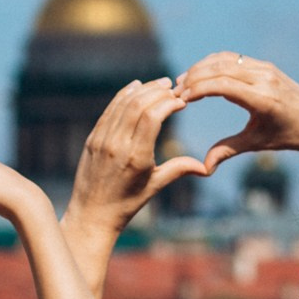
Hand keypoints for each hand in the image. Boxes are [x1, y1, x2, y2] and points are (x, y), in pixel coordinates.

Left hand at [67, 79, 212, 237]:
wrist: (91, 214)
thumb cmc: (127, 203)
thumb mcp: (155, 186)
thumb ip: (179, 169)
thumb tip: (206, 168)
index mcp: (136, 157)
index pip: (153, 117)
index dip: (169, 103)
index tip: (182, 101)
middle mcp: (117, 145)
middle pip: (138, 105)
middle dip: (158, 92)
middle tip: (173, 87)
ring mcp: (102, 139)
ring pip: (123, 104)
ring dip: (143, 90)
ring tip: (160, 84)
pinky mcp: (93, 138)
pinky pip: (110, 110)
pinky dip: (124, 95)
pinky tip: (136, 87)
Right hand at [176, 52, 298, 169]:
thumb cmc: (286, 136)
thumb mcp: (256, 143)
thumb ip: (227, 150)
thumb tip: (204, 168)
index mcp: (263, 99)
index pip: (223, 84)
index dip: (198, 89)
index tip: (181, 98)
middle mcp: (265, 79)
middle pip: (220, 68)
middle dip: (194, 77)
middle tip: (175, 91)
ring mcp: (266, 69)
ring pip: (225, 60)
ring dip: (201, 68)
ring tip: (183, 83)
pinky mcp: (266, 66)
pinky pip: (234, 59)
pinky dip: (213, 63)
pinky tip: (200, 75)